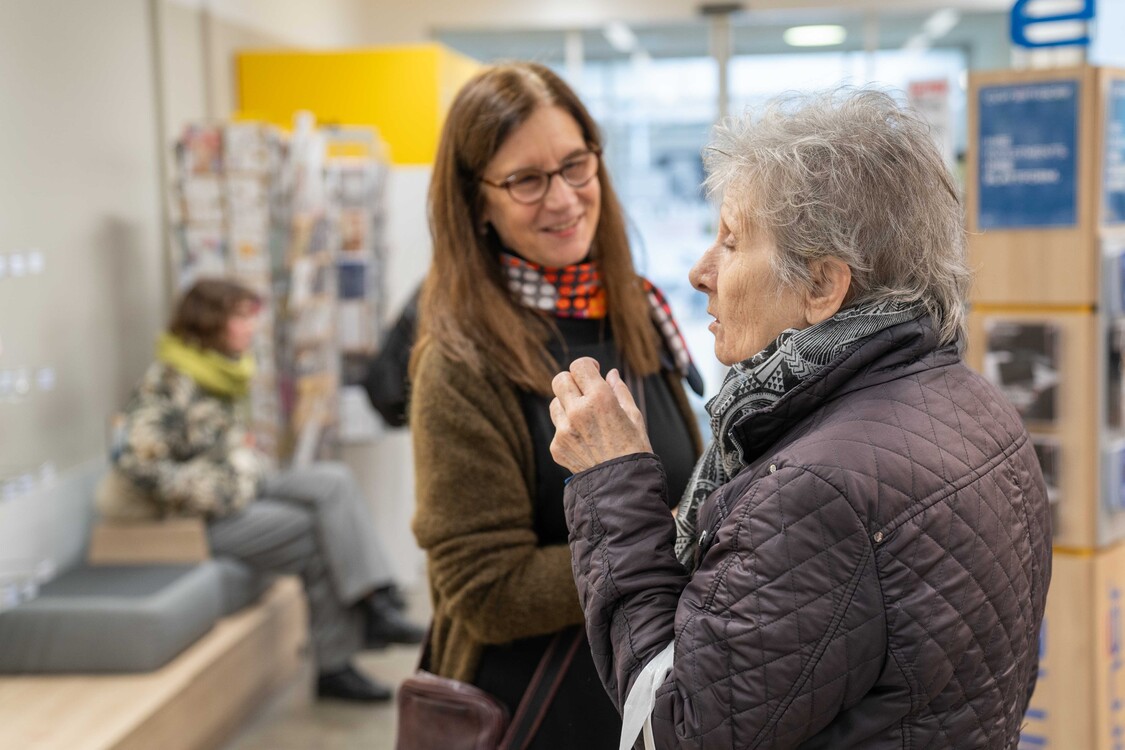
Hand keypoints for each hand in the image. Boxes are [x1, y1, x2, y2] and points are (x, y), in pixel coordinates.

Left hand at [550, 357, 651, 473]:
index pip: (579, 366)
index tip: (592, 371)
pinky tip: (585, 441)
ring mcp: (564, 430)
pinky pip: (557, 428)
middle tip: (584, 391)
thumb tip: (610, 373)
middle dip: (572, 381)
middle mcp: (578, 411)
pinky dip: (568, 430)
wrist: (623, 488)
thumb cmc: (635, 450)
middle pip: (560, 379)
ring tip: (586, 420)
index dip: (586, 365)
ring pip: (555, 403)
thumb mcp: (634, 416)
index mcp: (600, 398)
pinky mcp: (556, 447)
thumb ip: (619, 390)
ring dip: (567, 405)